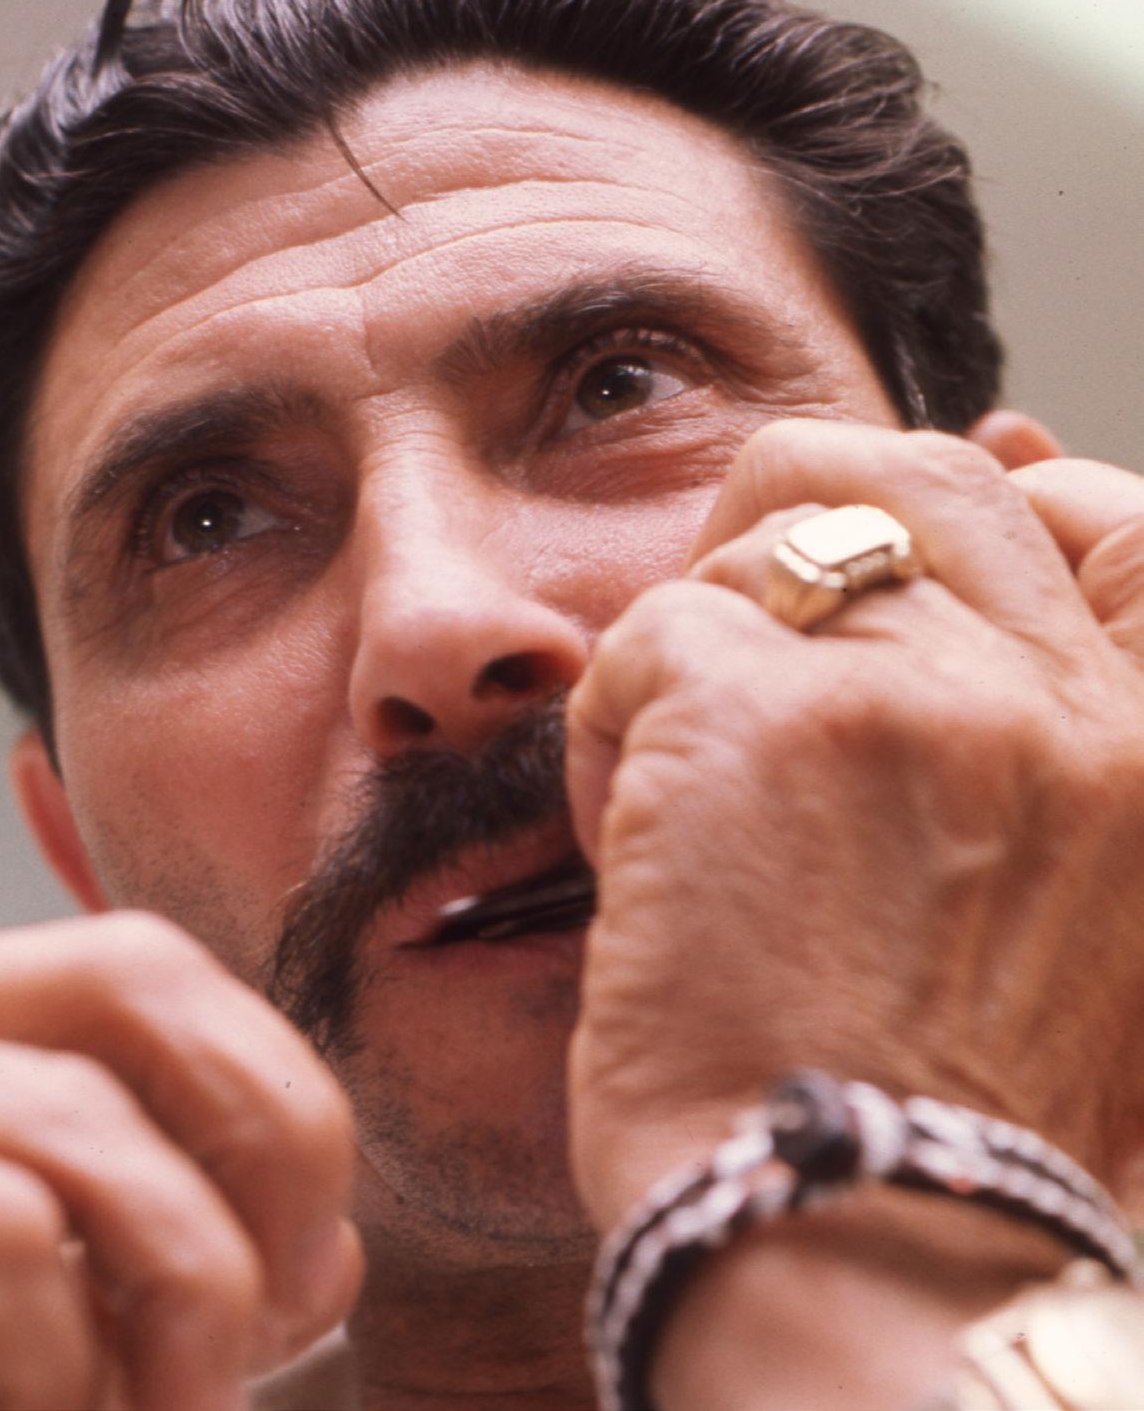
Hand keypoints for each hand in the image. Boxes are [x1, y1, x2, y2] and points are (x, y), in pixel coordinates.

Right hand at [0, 912, 361, 1409]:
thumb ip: (145, 1260)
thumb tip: (321, 1266)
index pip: (147, 974)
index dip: (270, 1092)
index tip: (306, 1246)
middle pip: (136, 975)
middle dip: (266, 1132)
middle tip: (272, 1305)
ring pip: (69, 1118)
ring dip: (180, 1278)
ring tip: (178, 1400)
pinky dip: (49, 1349)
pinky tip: (43, 1401)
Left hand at [564, 420, 1143, 1232]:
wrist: (853, 1244)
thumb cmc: (940, 1104)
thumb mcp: (1076, 908)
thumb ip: (1043, 725)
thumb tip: (1011, 463)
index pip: (1108, 523)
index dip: (997, 504)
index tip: (900, 567)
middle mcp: (1061, 700)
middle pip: (920, 478)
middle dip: (810, 508)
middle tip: (739, 624)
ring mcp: (919, 693)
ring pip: (768, 541)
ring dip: (701, 642)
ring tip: (678, 783)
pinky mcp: (758, 716)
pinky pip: (649, 633)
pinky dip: (613, 720)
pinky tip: (628, 833)